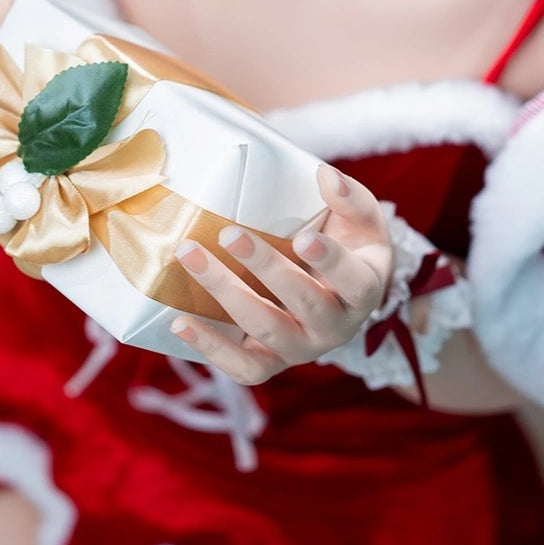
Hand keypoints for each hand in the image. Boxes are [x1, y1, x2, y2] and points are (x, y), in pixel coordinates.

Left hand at [168, 163, 392, 385]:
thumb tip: (325, 176)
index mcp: (364, 290)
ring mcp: (302, 348)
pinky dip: (211, 348)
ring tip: (192, 257)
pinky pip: (244, 368)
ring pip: (268, 331)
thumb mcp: (361, 218)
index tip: (304, 238)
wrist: (334, 291)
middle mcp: (336, 328)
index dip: (330, 263)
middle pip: (305, 304)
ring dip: (226, 294)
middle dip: (266, 269)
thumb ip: (350, 198)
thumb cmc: (347, 244)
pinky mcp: (271, 362)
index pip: (355, 283)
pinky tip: (180, 322)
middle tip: (230, 234)